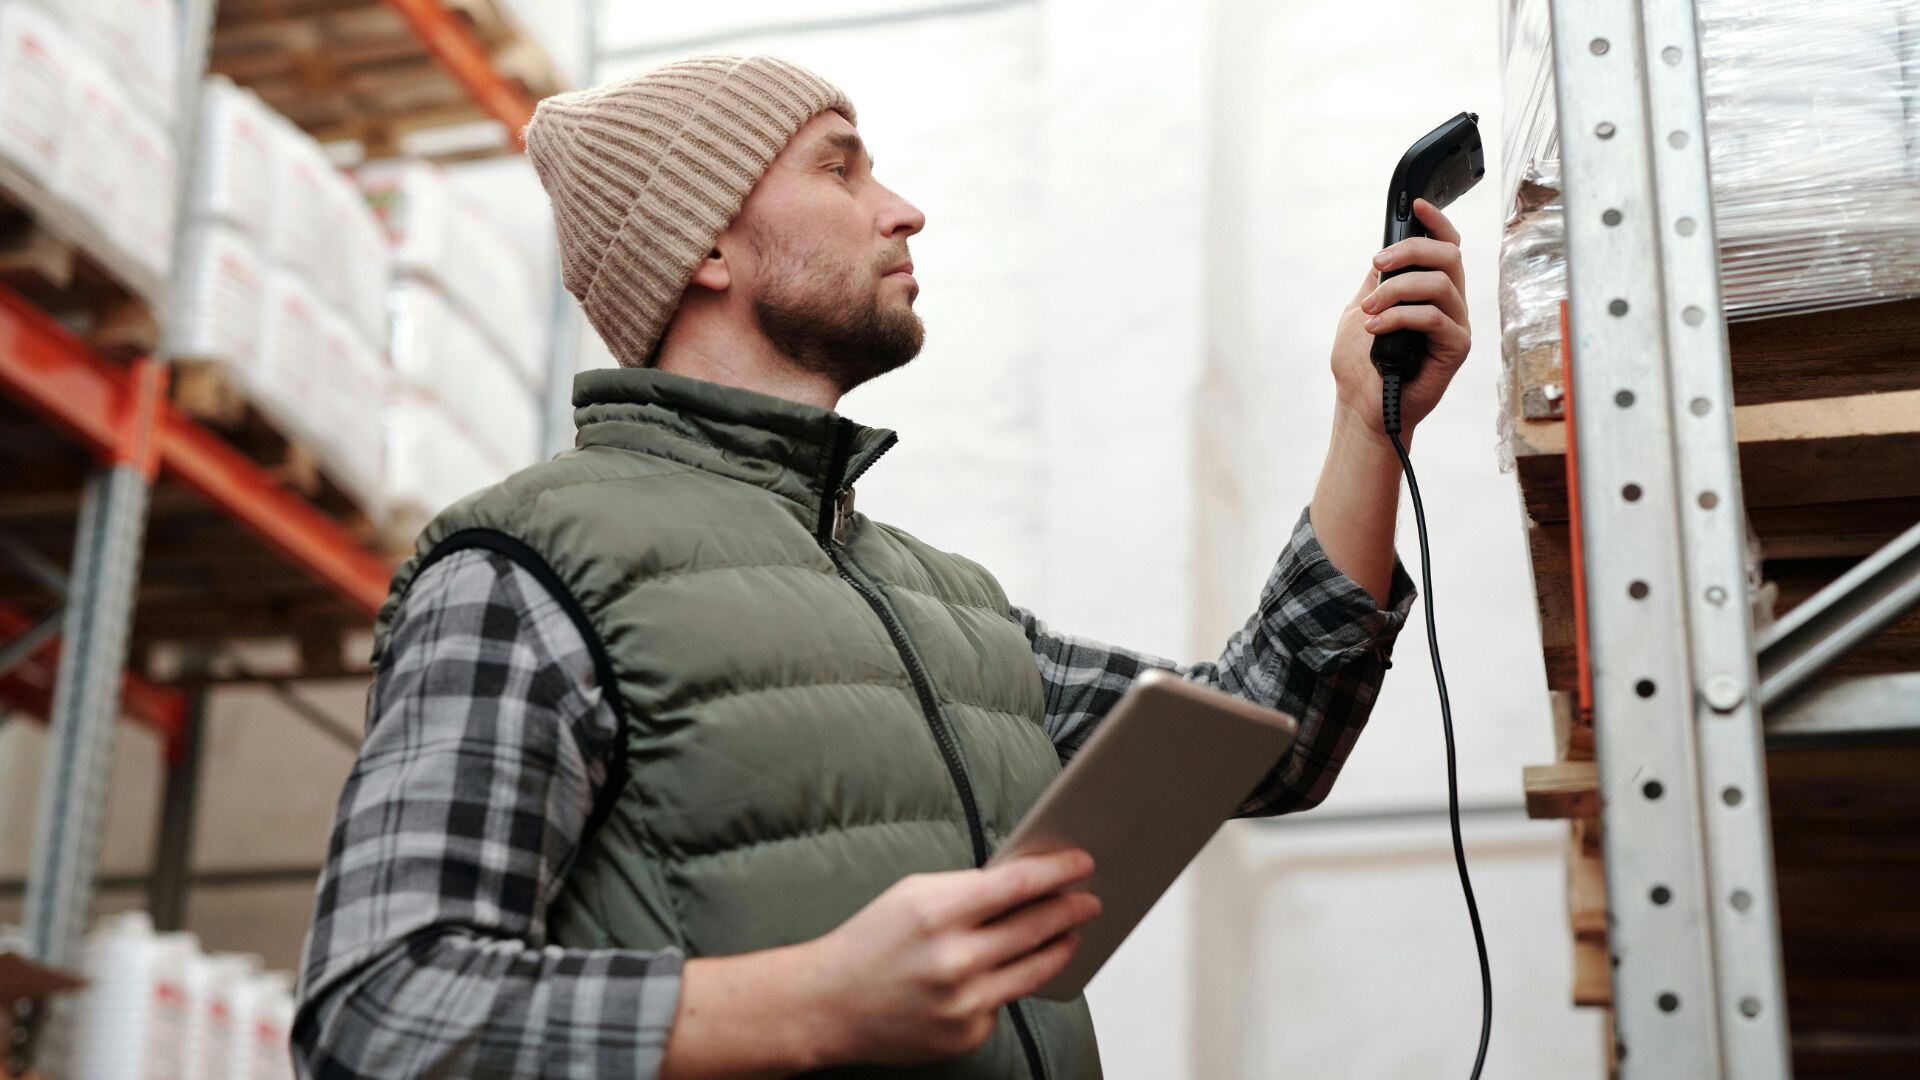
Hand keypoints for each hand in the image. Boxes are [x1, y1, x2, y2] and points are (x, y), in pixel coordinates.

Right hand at [803, 849, 1100, 1067]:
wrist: (829, 1004)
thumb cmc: (871, 943)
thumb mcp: (913, 895)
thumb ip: (968, 890)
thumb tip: (1026, 884)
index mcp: (937, 911)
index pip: (1017, 884)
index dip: (1058, 871)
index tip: (1082, 864)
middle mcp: (954, 959)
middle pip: (1036, 927)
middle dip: (1071, 909)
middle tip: (1090, 899)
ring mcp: (962, 1002)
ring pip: (1035, 970)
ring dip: (1060, 947)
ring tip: (1072, 933)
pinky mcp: (966, 1034)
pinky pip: (1003, 1002)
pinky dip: (1007, 985)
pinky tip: (1004, 972)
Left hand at [1329, 197, 1471, 439]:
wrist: (1361, 405)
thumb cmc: (1361, 363)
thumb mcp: (1363, 308)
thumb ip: (1379, 281)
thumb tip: (1387, 250)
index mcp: (1429, 290)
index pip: (1446, 246)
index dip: (1437, 222)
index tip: (1416, 205)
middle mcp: (1449, 303)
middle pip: (1448, 255)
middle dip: (1410, 251)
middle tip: (1378, 266)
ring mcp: (1455, 325)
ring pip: (1440, 283)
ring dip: (1396, 290)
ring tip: (1369, 310)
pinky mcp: (1456, 348)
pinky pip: (1433, 317)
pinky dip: (1399, 317)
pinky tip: (1376, 328)